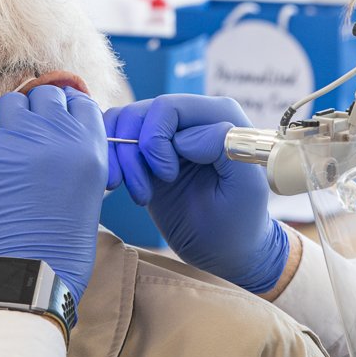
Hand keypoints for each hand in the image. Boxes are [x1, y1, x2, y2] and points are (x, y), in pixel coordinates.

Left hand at [0, 86, 107, 303]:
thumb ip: (77, 158)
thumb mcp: (87, 195)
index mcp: (91, 148)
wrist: (25, 277)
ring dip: (8, 122)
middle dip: (36, 111)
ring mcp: (21, 139)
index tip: (54, 124)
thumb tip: (57, 138)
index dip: (64, 110)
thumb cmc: (59, 249)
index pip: (79, 101)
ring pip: (10, 103)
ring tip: (6, 152)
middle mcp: (59, 135)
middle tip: (28, 137)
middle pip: (45, 95)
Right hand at [105, 94, 288, 294]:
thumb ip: (225, 150)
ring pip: (123, 122)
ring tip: (136, 193)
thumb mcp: (245, 189)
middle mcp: (191, 118)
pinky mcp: (146, 151)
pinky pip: (115, 137)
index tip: (168, 177)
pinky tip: (121, 186)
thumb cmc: (239, 222)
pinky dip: (110, 160)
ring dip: (119, 158)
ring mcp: (167, 133)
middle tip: (144, 193)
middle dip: (132, 151)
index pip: (169, 107)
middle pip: (140, 112)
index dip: (156, 139)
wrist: (224, 250)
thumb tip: (184, 137)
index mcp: (219, 117)